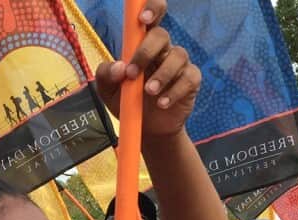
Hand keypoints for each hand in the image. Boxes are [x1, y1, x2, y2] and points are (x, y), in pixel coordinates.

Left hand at [93, 0, 201, 137]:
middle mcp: (162, 50)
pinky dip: (174, 91)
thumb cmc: (127, 101)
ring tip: (149, 93)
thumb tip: (120, 67)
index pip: (151, 16)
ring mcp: (179, 64)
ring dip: (162, 75)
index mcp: (141, 45)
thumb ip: (106, 74)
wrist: (146, 129)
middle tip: (133, 74)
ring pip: (178, 55)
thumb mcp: (107, 90)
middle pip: (162, 35)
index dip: (151, 9)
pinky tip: (162, 103)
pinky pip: (189, 78)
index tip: (142, 20)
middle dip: (146, 52)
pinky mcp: (191, 81)